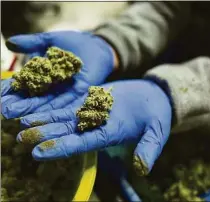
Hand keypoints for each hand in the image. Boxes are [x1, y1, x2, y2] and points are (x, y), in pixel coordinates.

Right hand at [1, 31, 115, 118]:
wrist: (98, 47)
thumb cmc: (76, 43)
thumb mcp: (51, 40)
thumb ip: (33, 43)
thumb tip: (10, 43)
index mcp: (45, 75)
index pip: (25, 84)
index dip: (12, 89)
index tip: (0, 95)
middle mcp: (54, 87)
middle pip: (33, 97)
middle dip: (18, 103)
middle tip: (3, 110)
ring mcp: (66, 92)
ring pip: (46, 103)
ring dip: (30, 109)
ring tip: (13, 113)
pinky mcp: (79, 94)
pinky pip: (64, 103)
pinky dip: (51, 109)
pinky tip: (38, 114)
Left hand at [17, 80, 171, 175]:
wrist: (153, 97)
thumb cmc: (157, 116)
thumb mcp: (158, 132)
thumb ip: (149, 148)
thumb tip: (142, 169)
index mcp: (110, 135)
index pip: (83, 144)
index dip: (62, 148)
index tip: (39, 152)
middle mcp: (97, 126)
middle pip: (67, 132)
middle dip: (45, 136)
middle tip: (20, 139)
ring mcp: (92, 112)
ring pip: (64, 118)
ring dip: (44, 120)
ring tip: (22, 122)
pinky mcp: (91, 99)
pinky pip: (70, 103)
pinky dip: (55, 105)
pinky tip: (39, 105)